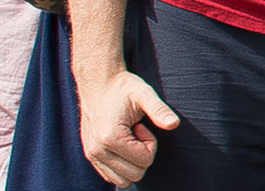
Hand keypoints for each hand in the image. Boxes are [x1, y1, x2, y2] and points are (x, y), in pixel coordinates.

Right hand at [79, 69, 179, 184]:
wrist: (99, 83)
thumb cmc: (123, 87)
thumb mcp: (144, 94)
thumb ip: (159, 109)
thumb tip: (174, 124)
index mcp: (110, 138)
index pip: (144, 161)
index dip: (150, 143)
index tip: (141, 125)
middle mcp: (97, 151)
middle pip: (135, 174)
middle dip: (142, 154)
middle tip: (136, 132)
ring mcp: (91, 155)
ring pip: (123, 180)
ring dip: (132, 161)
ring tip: (128, 137)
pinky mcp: (90, 156)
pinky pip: (111, 176)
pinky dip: (122, 165)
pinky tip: (120, 142)